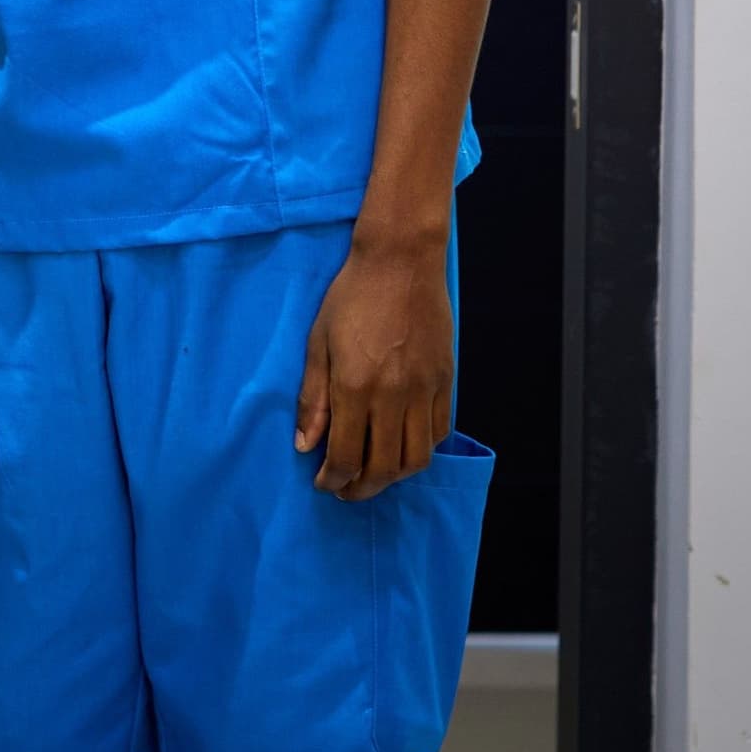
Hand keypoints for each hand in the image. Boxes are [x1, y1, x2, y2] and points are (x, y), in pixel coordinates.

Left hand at [294, 229, 451, 500]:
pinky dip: (421, 449)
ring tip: (375, 473)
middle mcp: (393, 396)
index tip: (324, 484)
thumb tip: (305, 446)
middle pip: (384, 468)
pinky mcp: (446, 381)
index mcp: (355, 386)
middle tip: (346, 490)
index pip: (346, 456)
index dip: (334, 480)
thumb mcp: (318, 343)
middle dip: (362, 489)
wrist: (400, 262)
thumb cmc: (351, 297)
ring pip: (417, 458)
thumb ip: (311, 399)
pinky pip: (439, 432)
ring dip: (394, 476)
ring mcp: (424, 390)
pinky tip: (402, 445)